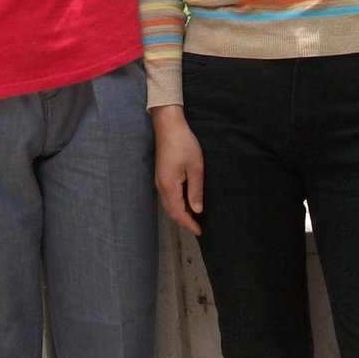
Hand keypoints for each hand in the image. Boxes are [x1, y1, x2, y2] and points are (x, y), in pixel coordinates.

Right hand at [151, 106, 204, 234]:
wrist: (169, 126)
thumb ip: (195, 190)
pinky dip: (176, 205)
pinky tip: (185, 202)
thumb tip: (197, 210)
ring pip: (168, 205)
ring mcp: (159, 180)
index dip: (188, 223)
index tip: (199, 231)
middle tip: (197, 227)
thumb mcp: (195, 167)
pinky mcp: (161, 175)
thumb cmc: (184, 144)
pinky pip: (167, 197)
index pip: (178, 212)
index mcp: (169, 186)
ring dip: (179, 213)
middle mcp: (161, 186)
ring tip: (193, 218)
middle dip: (183, 221)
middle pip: (171, 211)